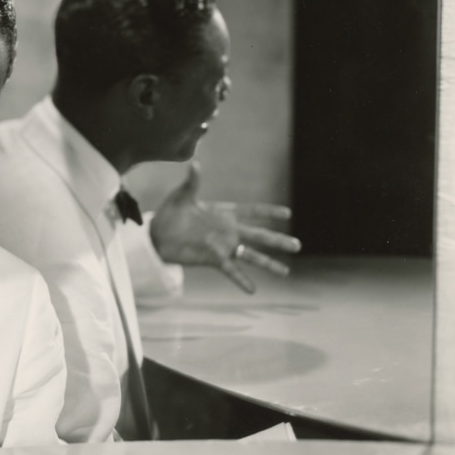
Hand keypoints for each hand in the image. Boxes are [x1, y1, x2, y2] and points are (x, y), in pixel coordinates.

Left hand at [149, 162, 301, 293]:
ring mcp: (222, 246)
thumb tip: (195, 164)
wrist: (157, 235)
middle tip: (297, 245)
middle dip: (278, 240)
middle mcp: (228, 231)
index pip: (251, 211)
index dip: (268, 212)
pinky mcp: (213, 259)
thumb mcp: (181, 196)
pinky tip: (253, 290)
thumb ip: (192, 182)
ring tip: (285, 272)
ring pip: (251, 255)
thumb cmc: (169, 212)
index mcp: (224, 213)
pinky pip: (231, 271)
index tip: (287, 213)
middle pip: (258, 235)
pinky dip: (241, 280)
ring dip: (268, 263)